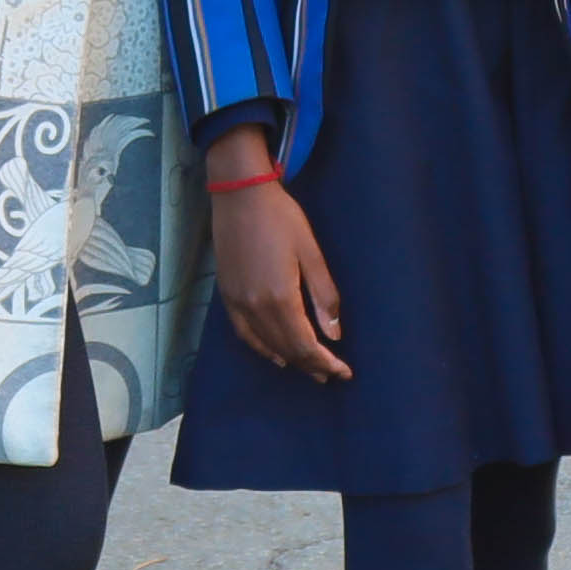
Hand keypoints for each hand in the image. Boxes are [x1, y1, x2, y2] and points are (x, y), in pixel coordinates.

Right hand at [207, 165, 349, 382]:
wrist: (240, 195)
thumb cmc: (281, 218)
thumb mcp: (311, 253)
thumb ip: (323, 296)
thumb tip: (334, 334)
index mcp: (280, 298)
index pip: (305, 345)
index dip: (325, 362)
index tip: (343, 372)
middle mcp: (256, 307)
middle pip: (286, 349)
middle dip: (311, 365)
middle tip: (331, 374)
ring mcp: (238, 303)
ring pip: (266, 345)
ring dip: (290, 360)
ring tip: (310, 369)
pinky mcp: (227, 296)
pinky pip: (245, 334)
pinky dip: (262, 349)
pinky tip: (275, 356)